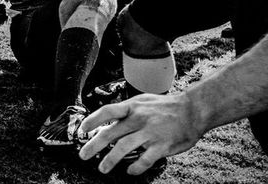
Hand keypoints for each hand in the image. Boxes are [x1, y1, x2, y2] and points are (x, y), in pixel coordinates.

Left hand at [78, 93, 203, 175]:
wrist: (193, 110)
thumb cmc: (165, 107)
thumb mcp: (142, 101)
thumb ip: (126, 111)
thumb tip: (108, 121)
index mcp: (132, 106)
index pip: (107, 111)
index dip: (92, 120)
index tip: (82, 130)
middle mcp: (138, 119)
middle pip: (110, 133)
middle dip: (94, 145)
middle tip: (83, 155)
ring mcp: (150, 133)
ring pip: (123, 148)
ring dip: (110, 160)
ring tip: (102, 168)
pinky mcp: (161, 145)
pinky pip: (144, 160)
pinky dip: (135, 167)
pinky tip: (129, 172)